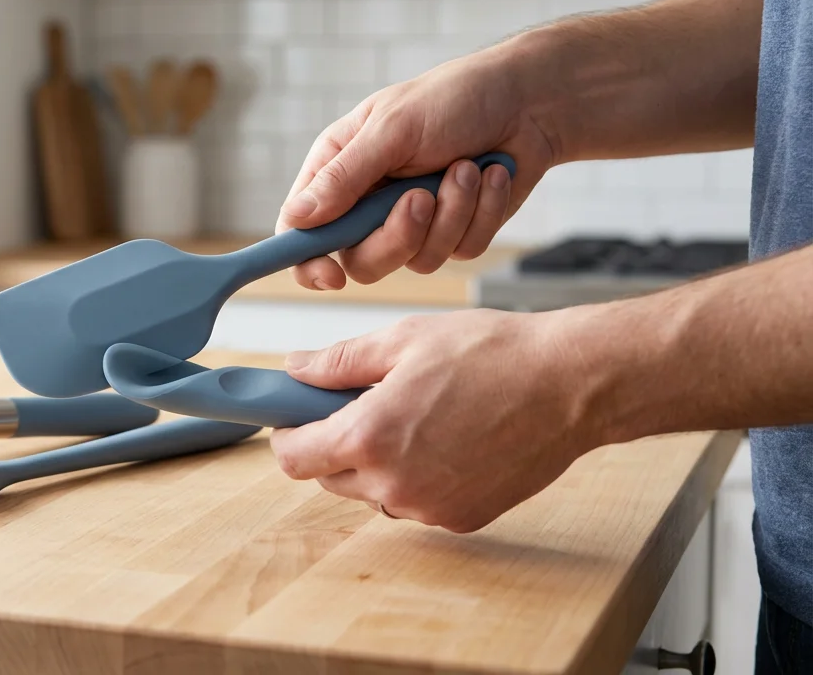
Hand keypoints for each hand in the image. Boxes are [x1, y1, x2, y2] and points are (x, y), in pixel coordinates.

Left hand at [268, 309, 598, 531]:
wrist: (570, 385)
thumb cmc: (491, 353)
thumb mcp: (403, 340)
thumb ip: (338, 362)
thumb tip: (295, 370)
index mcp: (368, 437)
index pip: (293, 459)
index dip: (289, 434)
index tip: (296, 417)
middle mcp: (393, 485)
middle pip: (330, 478)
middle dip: (334, 444)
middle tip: (365, 404)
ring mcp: (428, 508)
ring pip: (373, 494)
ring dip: (376, 464)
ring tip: (418, 417)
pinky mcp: (462, 519)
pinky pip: (416, 503)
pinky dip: (417, 477)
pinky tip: (448, 439)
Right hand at [276, 47, 557, 290]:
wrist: (528, 101)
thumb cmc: (454, 98)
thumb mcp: (392, 130)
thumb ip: (344, 177)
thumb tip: (295, 219)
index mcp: (339, 171)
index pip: (301, 233)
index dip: (309, 263)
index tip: (331, 276)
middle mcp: (369, 203)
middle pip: (362, 261)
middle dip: (398, 235)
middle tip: (421, 198)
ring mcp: (414, 222)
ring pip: (416, 260)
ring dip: (451, 213)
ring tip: (466, 167)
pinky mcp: (456, 232)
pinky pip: (461, 251)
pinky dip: (481, 212)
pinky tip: (490, 175)